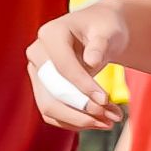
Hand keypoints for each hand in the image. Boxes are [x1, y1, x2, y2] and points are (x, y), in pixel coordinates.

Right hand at [27, 0, 128, 133]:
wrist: (99, 33)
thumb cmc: (105, 28)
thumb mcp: (109, 31)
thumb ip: (100, 44)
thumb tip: (91, 61)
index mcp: (50, 34)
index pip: (63, 66)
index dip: (83, 86)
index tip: (105, 100)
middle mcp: (37, 53)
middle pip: (52, 92)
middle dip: (82, 109)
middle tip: (113, 118)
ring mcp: (37, 73)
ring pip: (50, 108)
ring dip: (80, 120)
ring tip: (110, 122)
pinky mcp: (42, 89)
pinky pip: (53, 114)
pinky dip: (76, 121)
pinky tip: (99, 121)